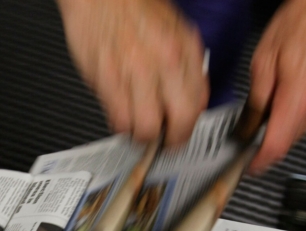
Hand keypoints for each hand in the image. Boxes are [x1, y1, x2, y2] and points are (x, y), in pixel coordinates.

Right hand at [57, 0, 208, 145]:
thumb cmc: (134, 9)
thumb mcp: (176, 31)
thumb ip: (188, 66)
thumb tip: (194, 100)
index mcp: (184, 51)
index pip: (199, 104)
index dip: (190, 126)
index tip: (181, 131)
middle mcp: (164, 62)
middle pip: (179, 123)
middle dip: (172, 141)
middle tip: (164, 142)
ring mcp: (135, 72)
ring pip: (146, 129)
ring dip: (143, 137)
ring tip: (138, 130)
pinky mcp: (107, 79)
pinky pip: (119, 120)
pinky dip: (121, 126)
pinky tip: (120, 117)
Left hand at [248, 0, 305, 173]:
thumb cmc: (302, 22)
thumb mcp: (264, 62)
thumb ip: (255, 103)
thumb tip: (247, 129)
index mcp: (300, 97)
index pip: (277, 146)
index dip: (259, 162)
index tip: (247, 167)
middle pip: (288, 139)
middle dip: (267, 138)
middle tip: (250, 128)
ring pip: (300, 128)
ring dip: (283, 123)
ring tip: (274, 96)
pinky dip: (297, 112)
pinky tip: (291, 91)